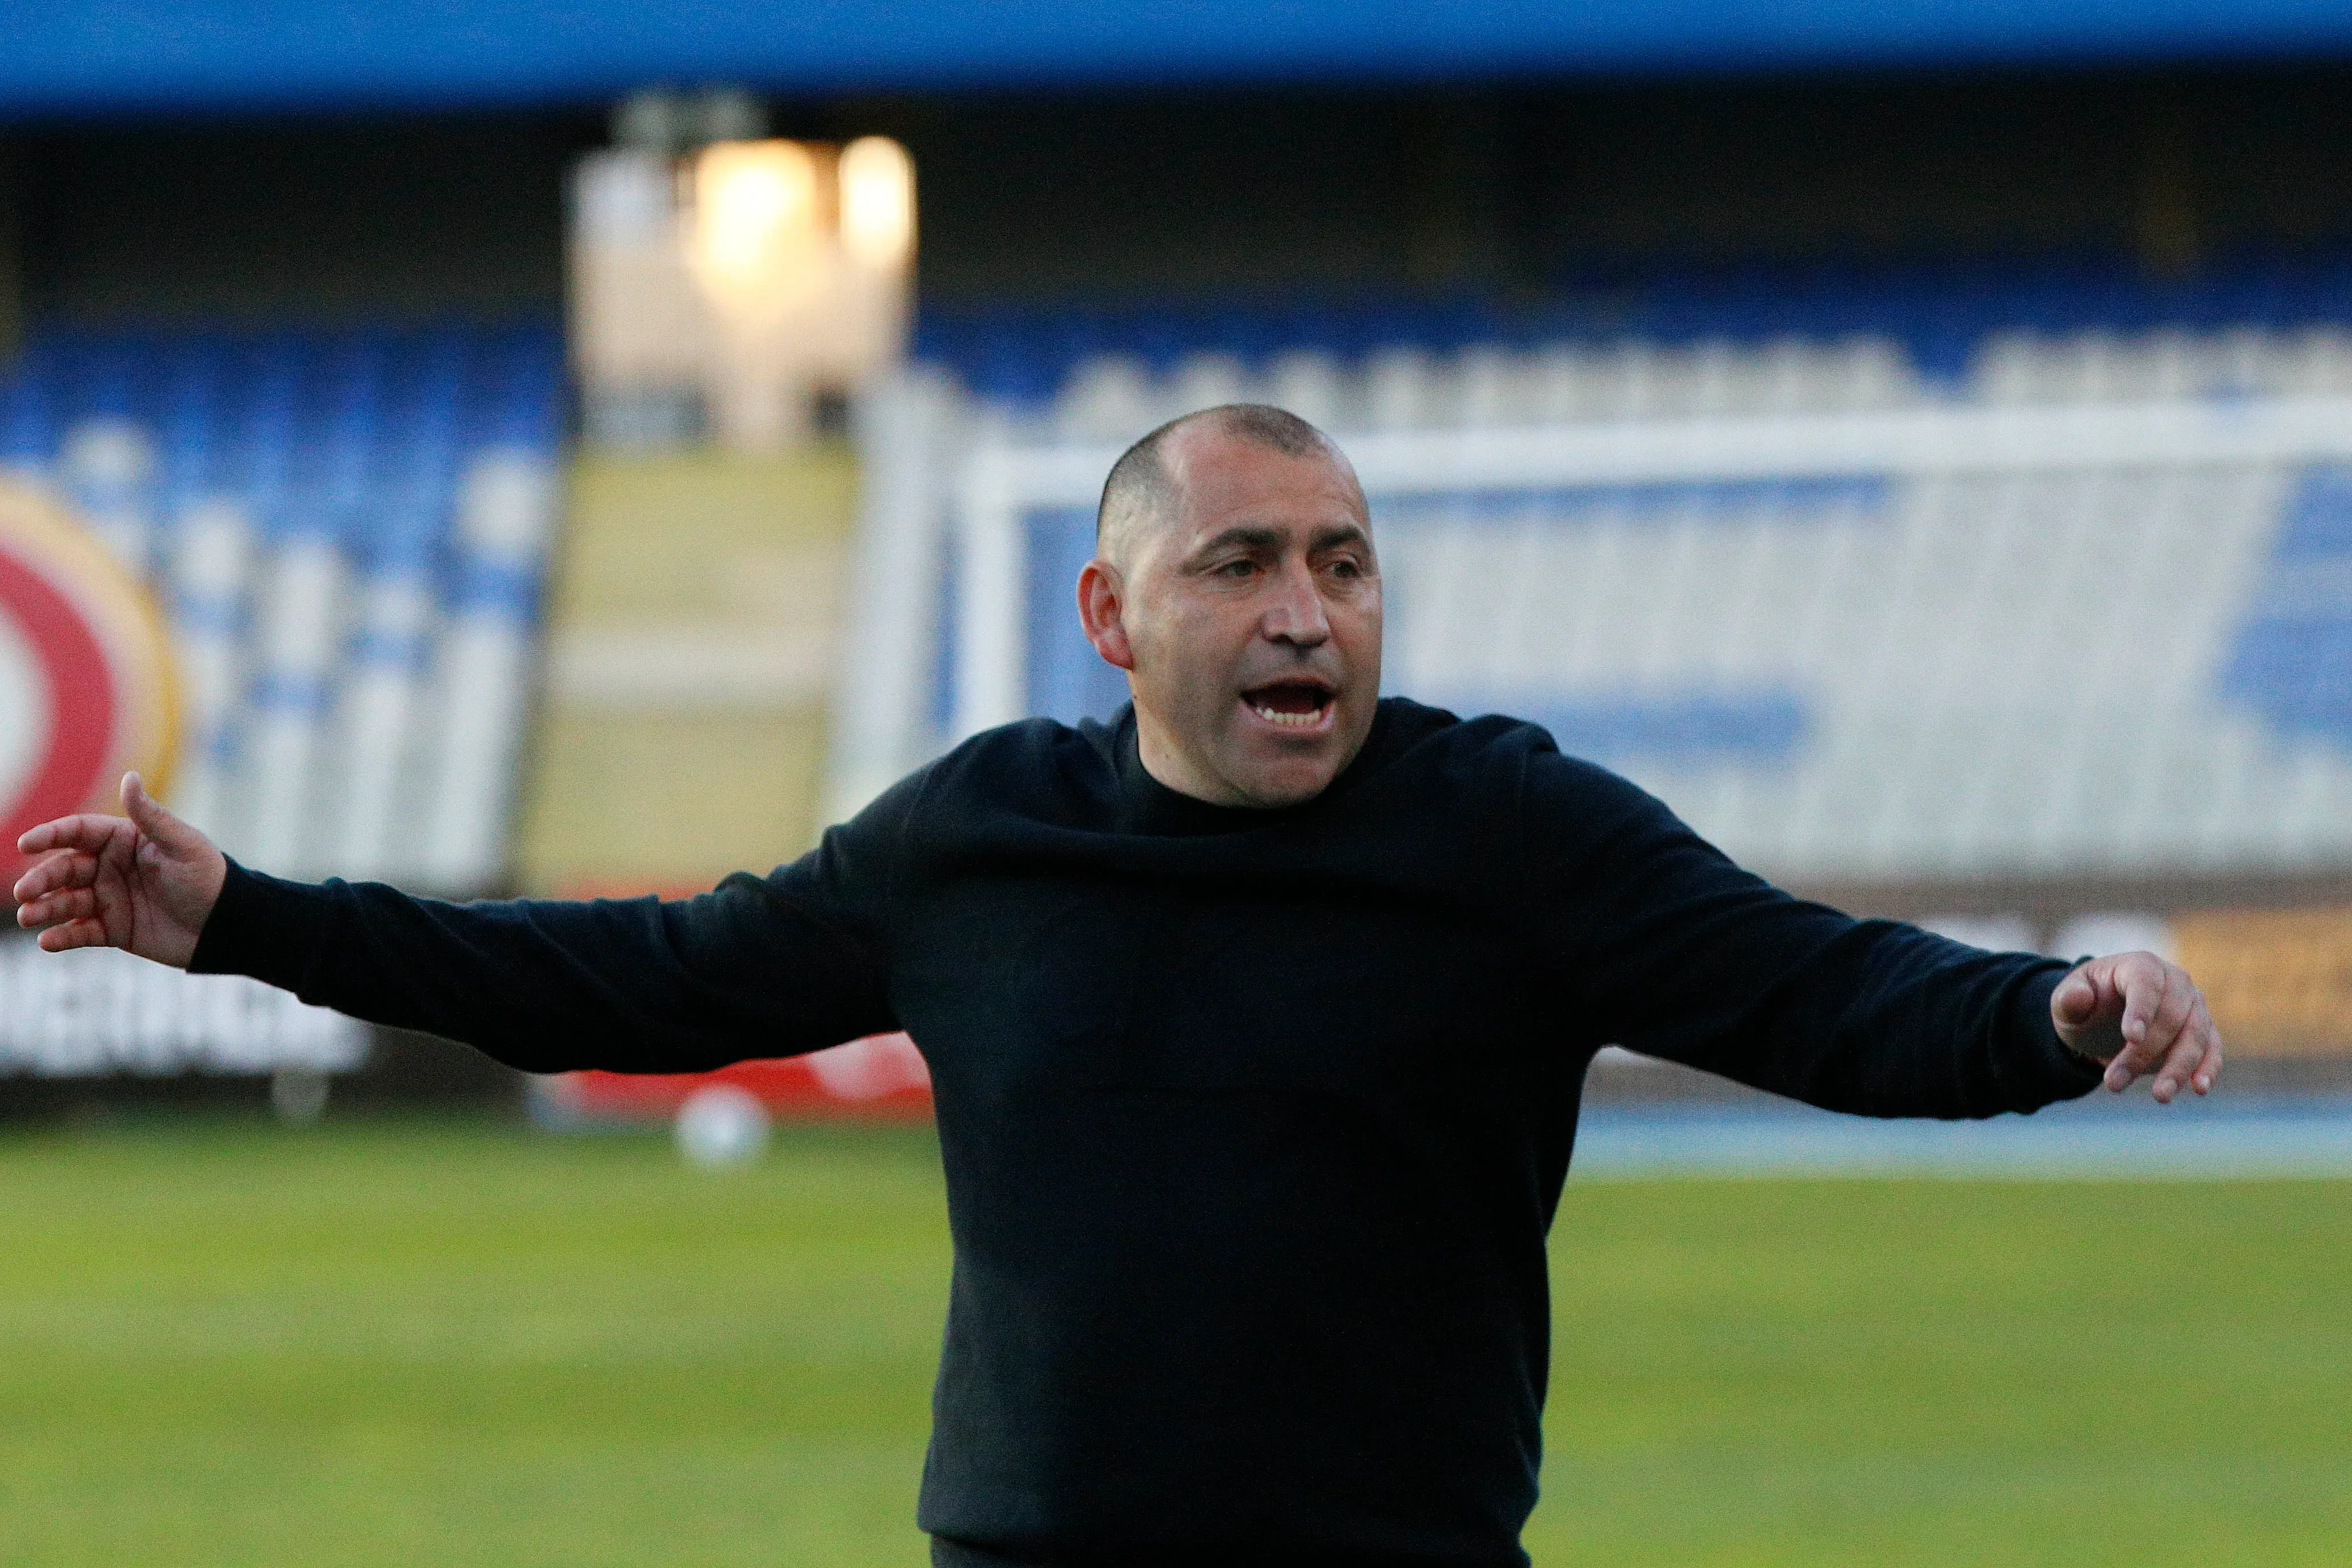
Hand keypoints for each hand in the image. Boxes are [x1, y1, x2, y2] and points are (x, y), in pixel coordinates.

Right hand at [12, 772, 226, 967]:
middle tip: (23, 891)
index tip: (26, 844)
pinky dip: (62, 937)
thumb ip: (151, 816)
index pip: (77, 831)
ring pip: (65, 901)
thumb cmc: (207, 877)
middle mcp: (108, 867)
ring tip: (28, 916)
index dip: (50, 836)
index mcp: (122, 840)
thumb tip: (129, 776)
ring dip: (44, 908)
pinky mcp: (112, 929)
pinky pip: (80, 933)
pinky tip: (48, 942)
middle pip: (64, 868)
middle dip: (41, 879)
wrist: (225, 924)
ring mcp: (108, 899)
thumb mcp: (183, 845)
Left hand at [2050, 950, 2222, 1103]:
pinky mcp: (2204, 1030)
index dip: (2141, 1009)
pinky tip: (2199, 1088)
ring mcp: (2194, 1005)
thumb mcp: (2065, 1004)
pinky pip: (2212, 1048)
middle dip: (2144, 1053)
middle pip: (2171, 1016)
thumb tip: (2078, 996)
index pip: (2146, 983)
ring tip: (2160, 1096)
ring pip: (2196, 1036)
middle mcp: (2175, 981)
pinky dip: (2208, 1068)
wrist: (2102, 1022)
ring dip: (2178, 1068)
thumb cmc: (2085, 1008)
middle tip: (2114, 1084)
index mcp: (2139, 966)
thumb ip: (2068, 999)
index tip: (2131, 1038)